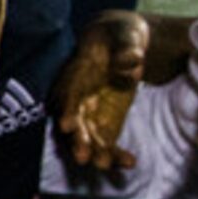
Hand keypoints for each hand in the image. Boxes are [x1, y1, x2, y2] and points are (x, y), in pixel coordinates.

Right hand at [52, 8, 146, 173]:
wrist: (120, 44)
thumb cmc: (120, 35)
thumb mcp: (125, 34)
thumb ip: (128, 47)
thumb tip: (131, 61)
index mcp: (76, 74)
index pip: (67, 94)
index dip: (66, 110)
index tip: (67, 125)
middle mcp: (77, 98)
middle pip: (72, 122)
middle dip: (77, 141)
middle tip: (84, 157)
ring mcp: (89, 113)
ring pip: (87, 138)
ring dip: (95, 153)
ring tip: (106, 165)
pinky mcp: (103, 123)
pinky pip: (105, 143)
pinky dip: (114, 154)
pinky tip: (129, 163)